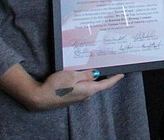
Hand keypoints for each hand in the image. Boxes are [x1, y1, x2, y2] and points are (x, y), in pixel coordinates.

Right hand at [0, 64, 121, 110]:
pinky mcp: (72, 97)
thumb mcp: (72, 75)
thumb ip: (85, 74)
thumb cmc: (56, 86)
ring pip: (90, 85)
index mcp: (88, 90)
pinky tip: (81, 74)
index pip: (106, 84)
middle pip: (99, 84)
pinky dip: (85, 80)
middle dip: (104, 76)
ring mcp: (78, 97)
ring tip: (95, 67)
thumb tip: (96, 73)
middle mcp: (85, 96)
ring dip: (93, 77)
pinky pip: (82, 87)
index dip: (115, 78)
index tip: (122, 73)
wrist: (41, 97)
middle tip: (108, 65)